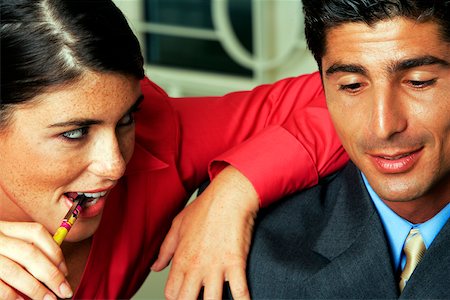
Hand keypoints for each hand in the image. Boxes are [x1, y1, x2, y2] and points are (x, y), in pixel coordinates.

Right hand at [0, 221, 72, 299]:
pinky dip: (12, 296)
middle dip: (51, 274)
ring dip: (35, 288)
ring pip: (14, 270)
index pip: (36, 233)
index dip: (55, 251)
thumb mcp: (6, 245)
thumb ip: (26, 253)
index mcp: (4, 228)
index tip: (65, 270)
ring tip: (48, 299)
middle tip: (64, 290)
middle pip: (29, 253)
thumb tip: (57, 270)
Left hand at [151, 166, 258, 299]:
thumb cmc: (204, 208)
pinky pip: (239, 291)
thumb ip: (165, 250)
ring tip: (218, 298)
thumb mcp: (178, 225)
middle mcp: (196, 267)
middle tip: (199, 298)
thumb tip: (155, 267)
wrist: (228, 196)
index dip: (178, 298)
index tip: (186, 296)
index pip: (172, 293)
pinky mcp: (235, 263)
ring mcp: (216, 267)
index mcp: (181, 259)